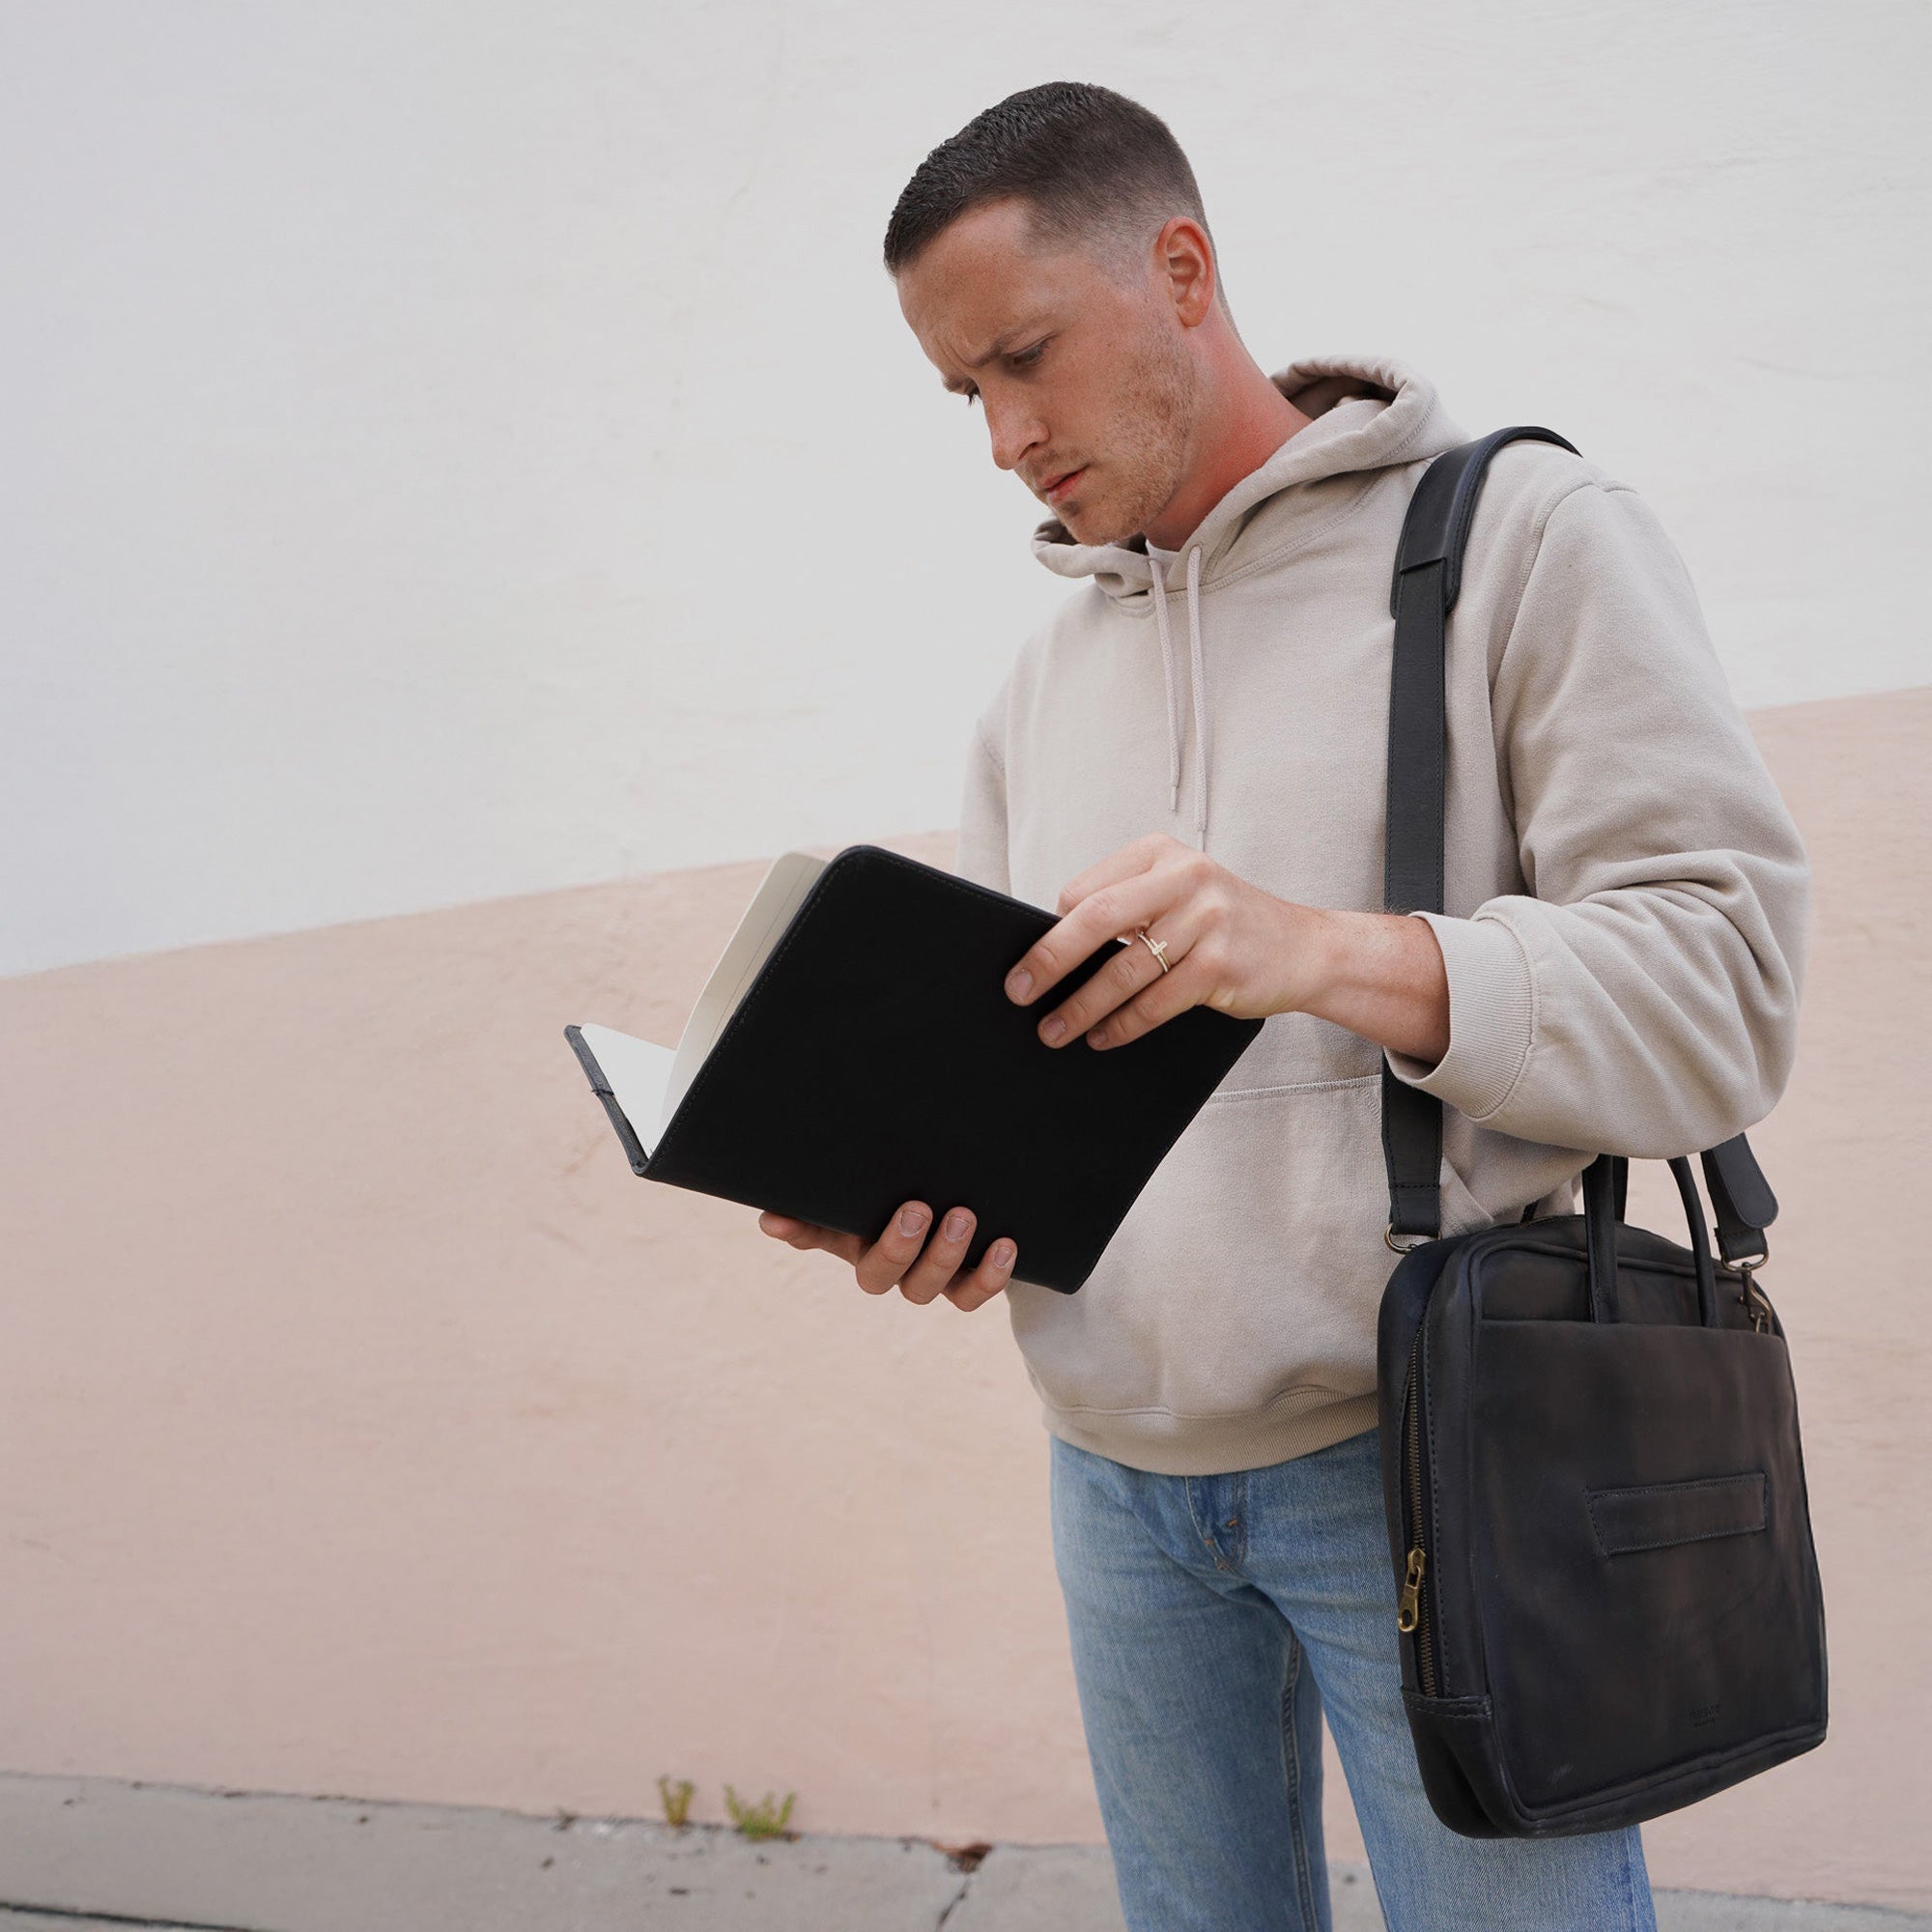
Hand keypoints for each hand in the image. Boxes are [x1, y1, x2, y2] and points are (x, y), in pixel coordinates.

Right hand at [756, 1200, 1017, 1311]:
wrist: (978, 1185)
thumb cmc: (916, 1176)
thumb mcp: (881, 1172)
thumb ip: (840, 1174)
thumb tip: (774, 1208)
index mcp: (854, 1234)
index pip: (813, 1234)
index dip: (797, 1229)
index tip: (778, 1216)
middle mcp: (887, 1262)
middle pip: (878, 1276)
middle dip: (898, 1246)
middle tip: (918, 1209)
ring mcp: (927, 1276)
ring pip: (925, 1289)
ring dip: (944, 1256)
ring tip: (964, 1216)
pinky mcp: (968, 1283)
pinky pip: (973, 1295)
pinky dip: (989, 1276)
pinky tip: (1004, 1244)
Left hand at [1002, 833, 1450, 1063]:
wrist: (1306, 948)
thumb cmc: (1225, 926)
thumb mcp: (1180, 895)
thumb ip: (1129, 907)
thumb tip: (1051, 952)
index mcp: (1161, 853)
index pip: (1086, 891)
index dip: (1053, 931)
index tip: (1026, 962)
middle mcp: (1184, 877)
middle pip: (1095, 919)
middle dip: (1049, 960)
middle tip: (1018, 990)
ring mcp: (1206, 918)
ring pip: (1124, 970)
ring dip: (1082, 1007)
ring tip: (1054, 1030)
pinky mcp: (1221, 963)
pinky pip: (1155, 1002)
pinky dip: (1122, 1025)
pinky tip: (1103, 1037)